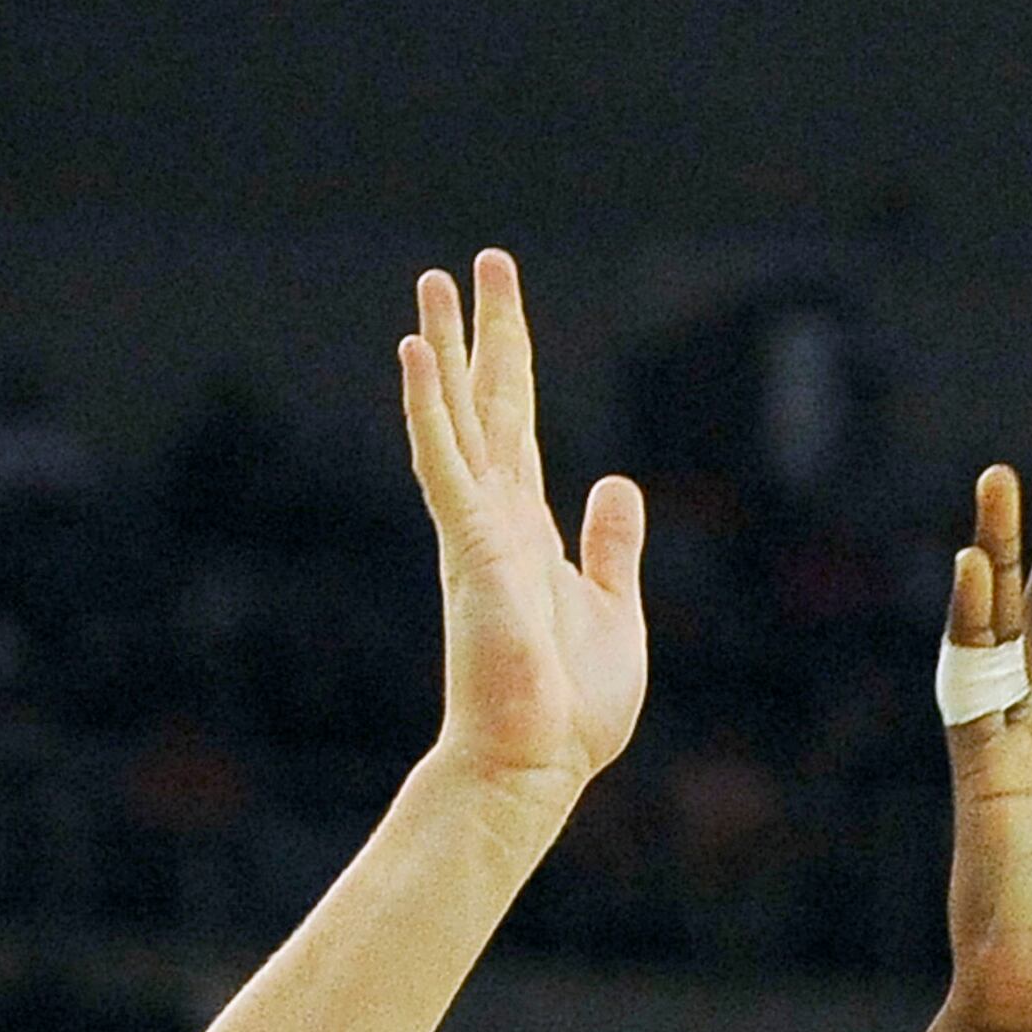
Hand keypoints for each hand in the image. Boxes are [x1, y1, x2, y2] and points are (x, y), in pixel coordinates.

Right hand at [397, 250, 648, 806]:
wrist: (533, 768)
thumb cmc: (568, 711)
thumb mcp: (614, 612)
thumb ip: (612, 545)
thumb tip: (617, 483)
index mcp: (528, 531)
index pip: (519, 427)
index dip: (512, 364)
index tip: (502, 306)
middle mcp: (494, 518)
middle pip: (489, 403)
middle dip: (485, 331)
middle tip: (478, 262)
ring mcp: (474, 529)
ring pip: (455, 416)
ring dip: (444, 347)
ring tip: (433, 280)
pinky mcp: (468, 547)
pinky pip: (441, 459)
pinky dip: (426, 403)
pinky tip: (414, 350)